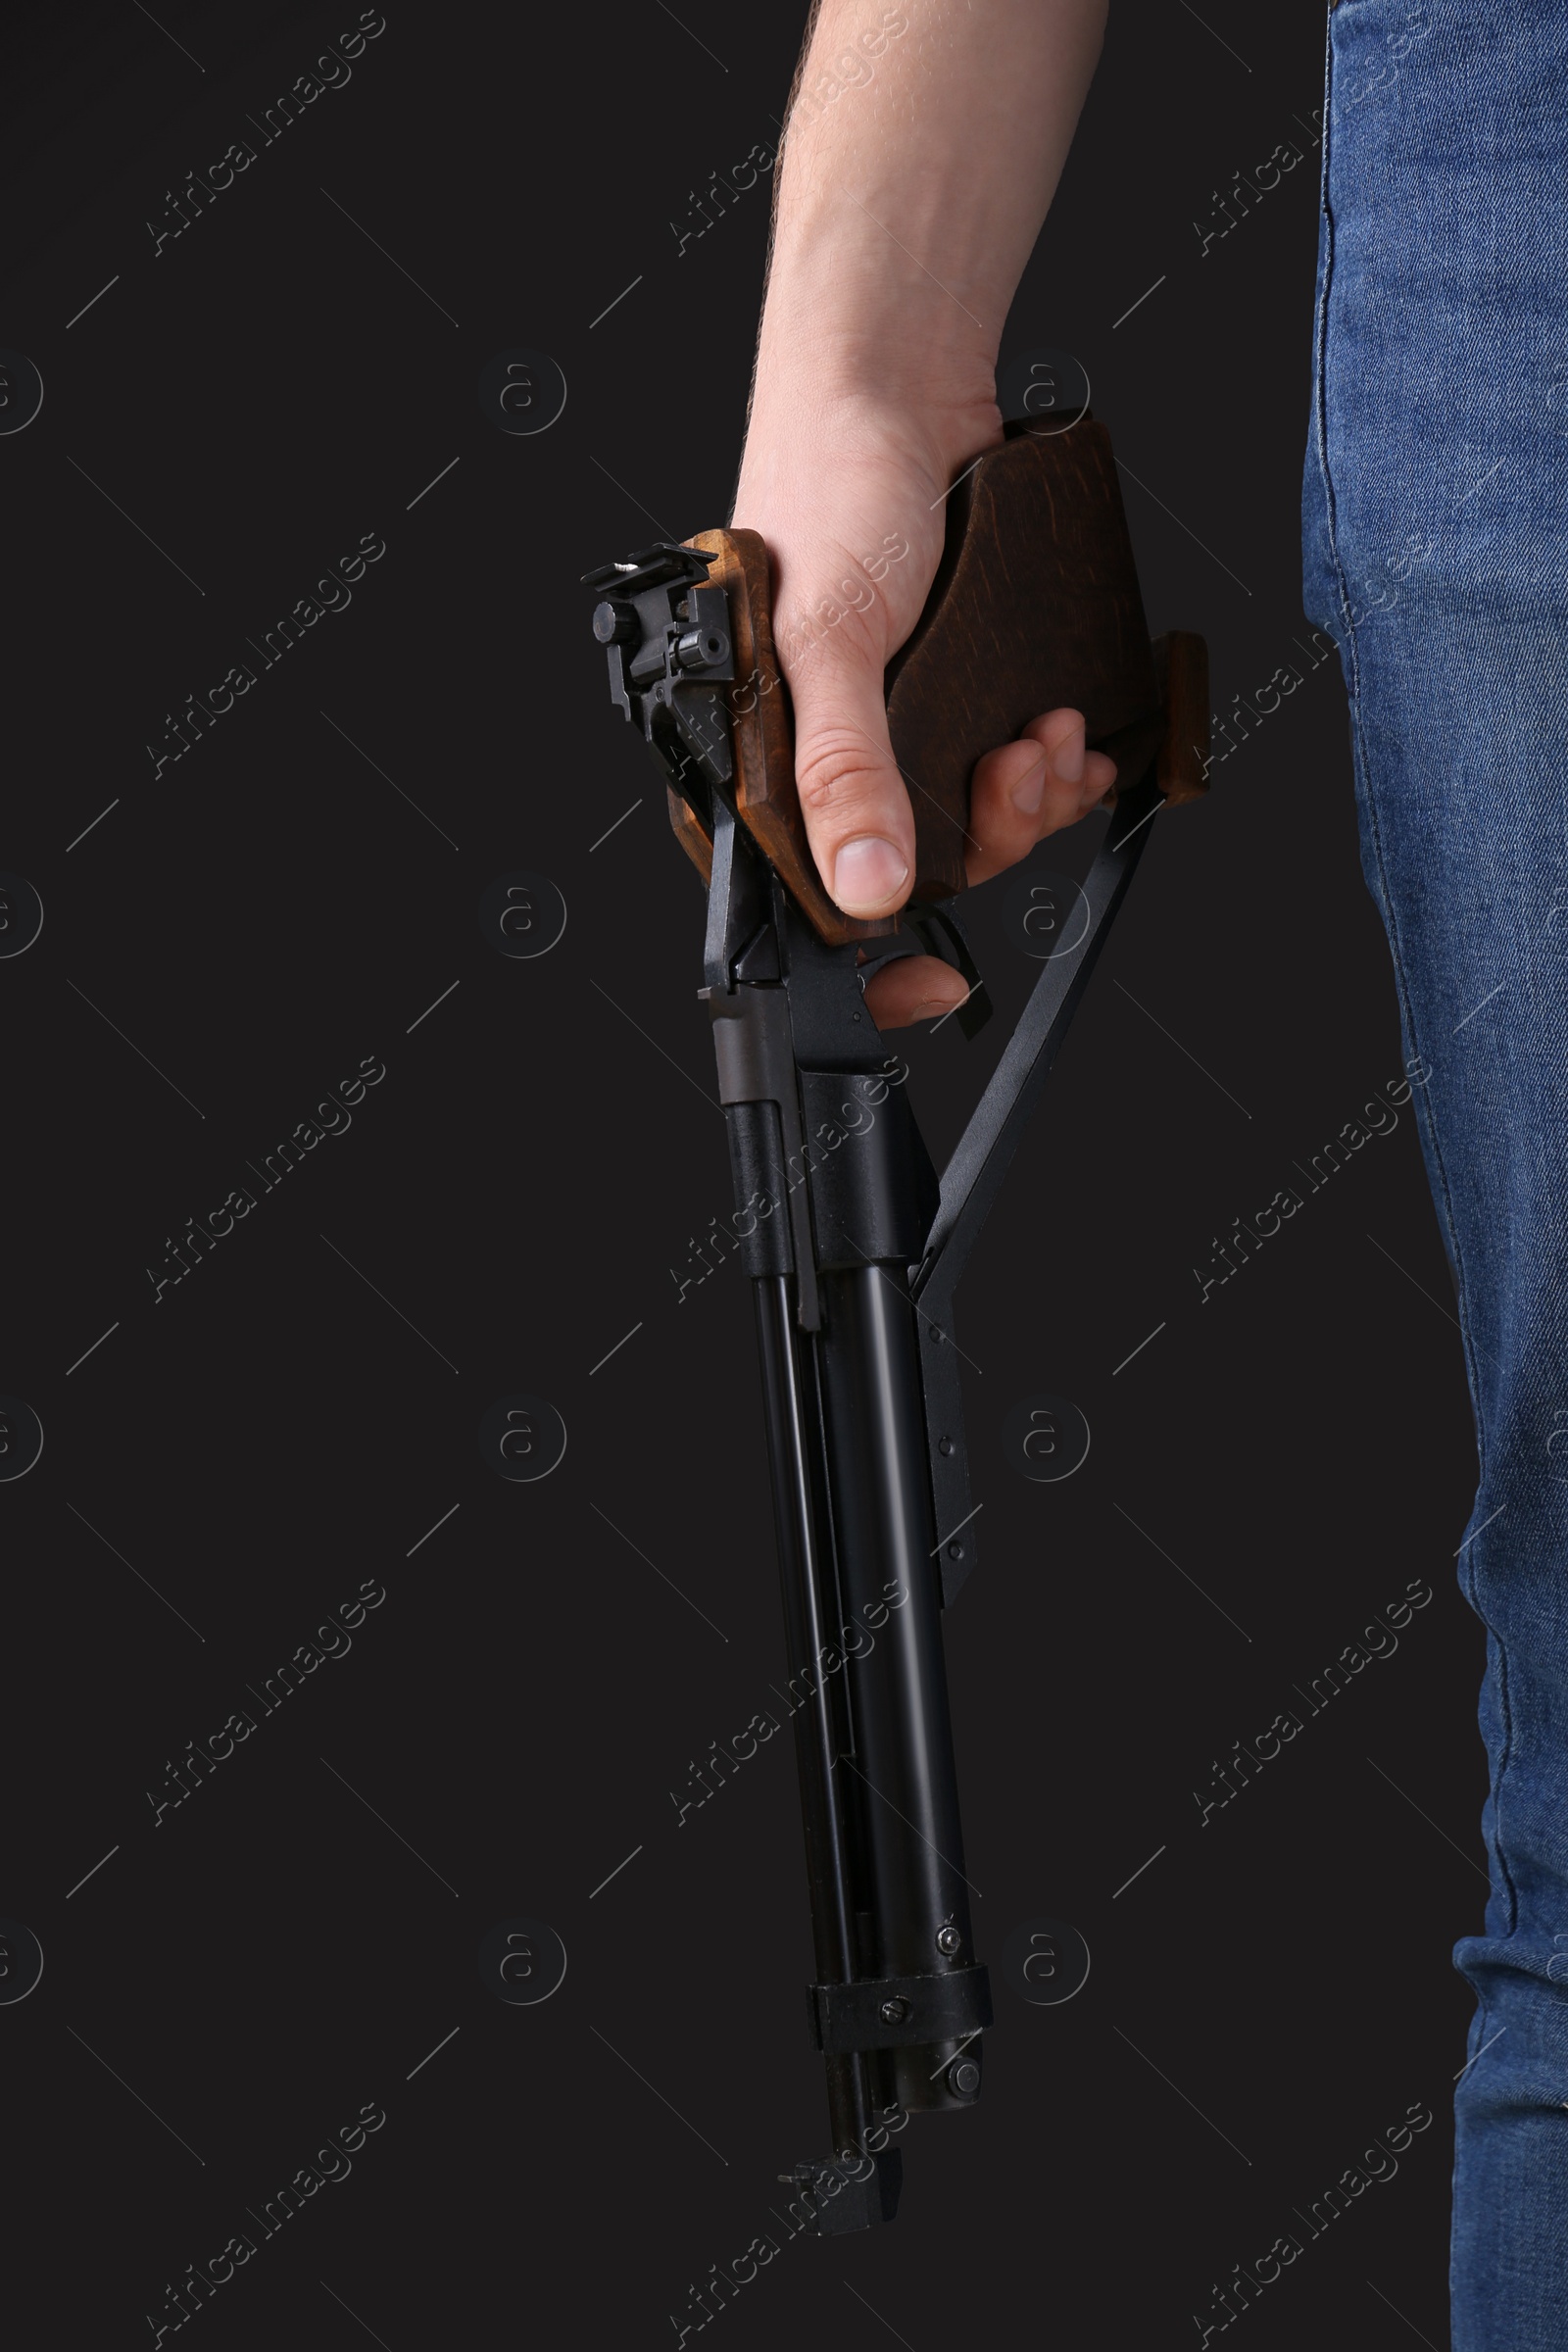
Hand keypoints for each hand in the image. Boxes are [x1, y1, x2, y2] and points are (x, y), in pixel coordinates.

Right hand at [732, 388, 1115, 1028]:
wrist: (898, 382)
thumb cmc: (828, 487)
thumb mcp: (830, 637)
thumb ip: (845, 767)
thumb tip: (866, 887)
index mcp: (761, 762)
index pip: (806, 899)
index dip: (865, 959)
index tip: (928, 986)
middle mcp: (826, 756)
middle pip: (910, 869)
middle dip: (986, 837)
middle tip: (1019, 772)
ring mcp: (894, 728)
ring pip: (967, 825)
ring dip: (1028, 799)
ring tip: (1049, 737)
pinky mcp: (951, 694)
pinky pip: (1004, 771)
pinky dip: (1049, 767)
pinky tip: (1071, 735)